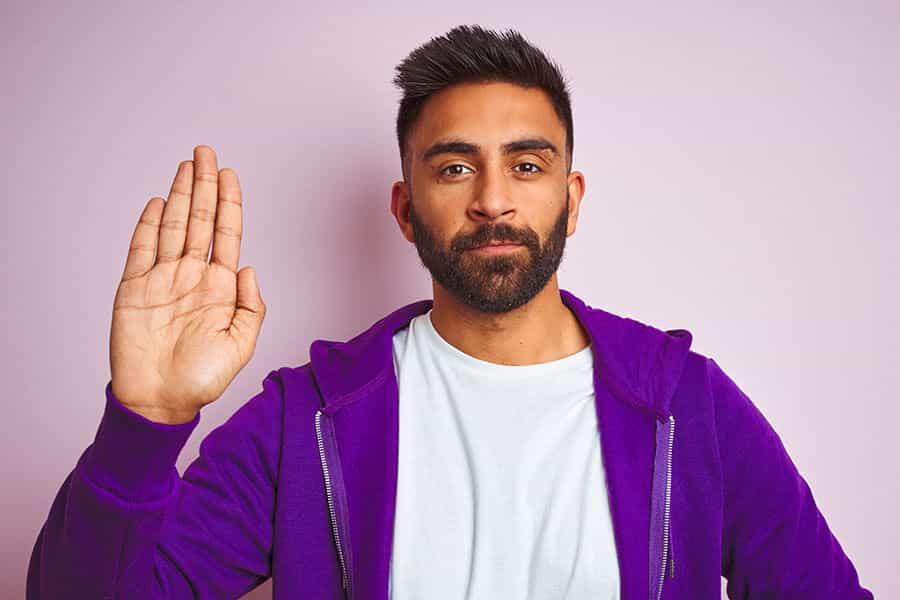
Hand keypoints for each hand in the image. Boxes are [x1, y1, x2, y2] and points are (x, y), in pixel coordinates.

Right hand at [109, 146, 265, 423]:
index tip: (230, 173)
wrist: (160, 400)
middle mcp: (193, 276)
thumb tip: (251, 268)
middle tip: (205, 152)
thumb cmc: (202, 378)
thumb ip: (252, 307)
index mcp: (221, 287)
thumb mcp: (241, 345)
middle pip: (201, 220)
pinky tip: (160, 201)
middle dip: (204, 184)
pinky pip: (141, 248)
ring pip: (174, 226)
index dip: (229, 202)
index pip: (227, 234)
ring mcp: (163, 279)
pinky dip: (149, 223)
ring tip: (187, 164)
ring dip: (181, 194)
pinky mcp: (135, 288)